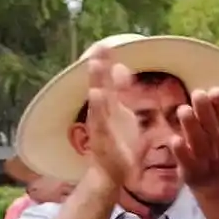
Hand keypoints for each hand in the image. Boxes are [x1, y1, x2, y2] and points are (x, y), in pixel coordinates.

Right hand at [84, 44, 140, 186]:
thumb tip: (122, 68)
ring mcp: (100, 124)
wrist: (111, 175)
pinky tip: (98, 93)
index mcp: (110, 106)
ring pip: (98, 98)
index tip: (106, 44)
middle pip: (100, 83)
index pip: (108, 79)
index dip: (106, 63)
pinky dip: (98, 106)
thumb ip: (122, 92)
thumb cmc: (119, 145)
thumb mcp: (124, 114)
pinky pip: (100, 120)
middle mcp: (102, 112)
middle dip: (99, 65)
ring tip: (94, 62)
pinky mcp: (101, 137)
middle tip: (100, 45)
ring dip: (96, 80)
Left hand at [172, 80, 218, 187]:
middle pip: (211, 127)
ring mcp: (203, 158)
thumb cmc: (215, 146)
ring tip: (183, 109)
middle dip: (206, 111)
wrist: (213, 183)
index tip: (215, 91)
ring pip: (197, 142)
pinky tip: (174, 140)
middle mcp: (216, 144)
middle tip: (198, 93)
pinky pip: (186, 161)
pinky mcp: (189, 169)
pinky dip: (181, 152)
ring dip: (191, 127)